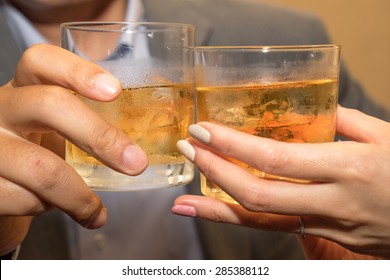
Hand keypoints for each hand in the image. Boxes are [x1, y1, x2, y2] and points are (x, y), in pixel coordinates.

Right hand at [0, 44, 147, 254]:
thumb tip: (138, 152)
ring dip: (79, 196)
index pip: (41, 61)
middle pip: (50, 105)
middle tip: (136, 163)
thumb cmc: (33, 149)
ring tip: (95, 212)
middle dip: (101, 137)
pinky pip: (25, 199)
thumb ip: (85, 125)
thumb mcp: (53, 127)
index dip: (78, 71)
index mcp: (24, 88)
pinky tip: (52, 208)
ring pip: (42, 167)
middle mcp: (1, 109)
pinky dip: (50, 209)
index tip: (115, 90)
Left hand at [173, 106, 389, 258]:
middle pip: (257, 194)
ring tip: (184, 201)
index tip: (203, 130)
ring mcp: (326, 225)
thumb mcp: (386, 137)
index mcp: (347, 168)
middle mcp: (331, 201)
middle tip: (188, 149)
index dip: (232, 145)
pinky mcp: (325, 238)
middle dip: (214, 171)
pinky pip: (274, 228)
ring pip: (260, 220)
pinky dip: (241, 219)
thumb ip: (345, 121)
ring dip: (217, 209)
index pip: (274, 158)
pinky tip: (219, 211)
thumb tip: (313, 113)